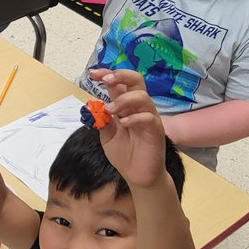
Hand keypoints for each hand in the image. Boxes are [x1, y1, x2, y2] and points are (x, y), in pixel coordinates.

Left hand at [88, 68, 168, 188]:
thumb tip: (94, 107)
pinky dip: (135, 118)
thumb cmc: (124, 154)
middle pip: (136, 81)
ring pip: (142, 97)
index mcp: (125, 106)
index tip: (93, 73)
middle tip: (106, 80)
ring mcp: (149, 118)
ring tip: (110, 110)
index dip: (107, 74)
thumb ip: (103, 121)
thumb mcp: (108, 136)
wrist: (138, 176)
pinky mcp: (156, 131)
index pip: (118, 84)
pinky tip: (123, 123)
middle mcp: (138, 108)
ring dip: (124, 99)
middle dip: (121, 75)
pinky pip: (149, 118)